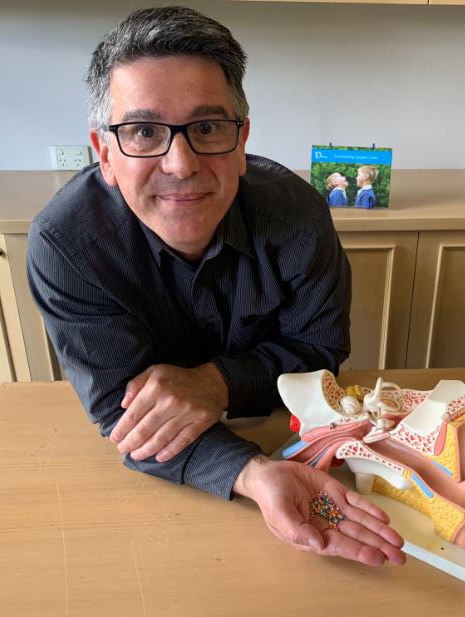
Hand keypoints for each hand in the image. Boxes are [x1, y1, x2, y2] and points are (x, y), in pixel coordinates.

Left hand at [109, 363, 227, 461]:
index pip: (133, 414)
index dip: (122, 429)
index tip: (115, 438)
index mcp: (156, 387)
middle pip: (145, 429)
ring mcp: (186, 413)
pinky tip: (159, 457)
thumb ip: (136, 384)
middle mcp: (170, 401)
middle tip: (123, 449)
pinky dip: (169, 452)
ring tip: (136, 455)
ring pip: (161, 438)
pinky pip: (182, 441)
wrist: (212, 382)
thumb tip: (124, 404)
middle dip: (130, 443)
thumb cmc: (179, 378)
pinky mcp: (200, 422)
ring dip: (146, 450)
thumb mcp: (155, 371)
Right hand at [234, 456, 405, 566]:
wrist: (268, 473)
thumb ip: (297, 530)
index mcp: (312, 534)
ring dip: (379, 531)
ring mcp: (333, 508)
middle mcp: (327, 524)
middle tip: (400, 557)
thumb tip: (318, 544)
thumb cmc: (270, 496)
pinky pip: (356, 502)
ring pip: (361, 521)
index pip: (341, 545)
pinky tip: (384, 518)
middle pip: (357, 536)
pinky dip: (370, 510)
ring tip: (398, 541)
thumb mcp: (279, 514)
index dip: (360, 551)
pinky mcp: (335, 492)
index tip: (379, 558)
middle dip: (378, 546)